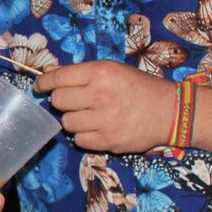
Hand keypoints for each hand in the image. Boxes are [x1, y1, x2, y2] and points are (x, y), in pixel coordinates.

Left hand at [32, 60, 175, 152]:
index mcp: (101, 73)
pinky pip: (79, 140)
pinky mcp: (109, 141)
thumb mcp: (113, 70)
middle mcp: (101, 95)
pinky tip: (97, 128)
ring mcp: (104, 120)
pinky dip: (84, 136)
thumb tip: (49, 74)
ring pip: (67, 122)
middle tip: (74, 102)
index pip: (58, 77)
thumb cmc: (139, 87)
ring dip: (74, 120)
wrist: (172, 112)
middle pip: (58, 101)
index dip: (44, 83)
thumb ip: (82, 73)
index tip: (40, 87)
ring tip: (90, 116)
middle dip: (62, 101)